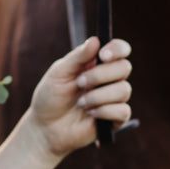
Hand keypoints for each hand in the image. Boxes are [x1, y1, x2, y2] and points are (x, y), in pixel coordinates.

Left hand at [29, 36, 132, 156]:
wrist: (45, 128)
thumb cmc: (50, 98)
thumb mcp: (58, 74)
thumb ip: (77, 57)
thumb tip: (96, 40)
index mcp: (97, 64)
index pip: (120, 50)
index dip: (117, 49)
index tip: (103, 55)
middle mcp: (109, 79)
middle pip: (124, 67)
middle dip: (100, 75)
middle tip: (79, 83)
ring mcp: (113, 99)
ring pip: (124, 90)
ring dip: (98, 96)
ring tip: (80, 103)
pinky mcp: (115, 119)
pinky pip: (122, 111)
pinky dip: (104, 111)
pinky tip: (90, 114)